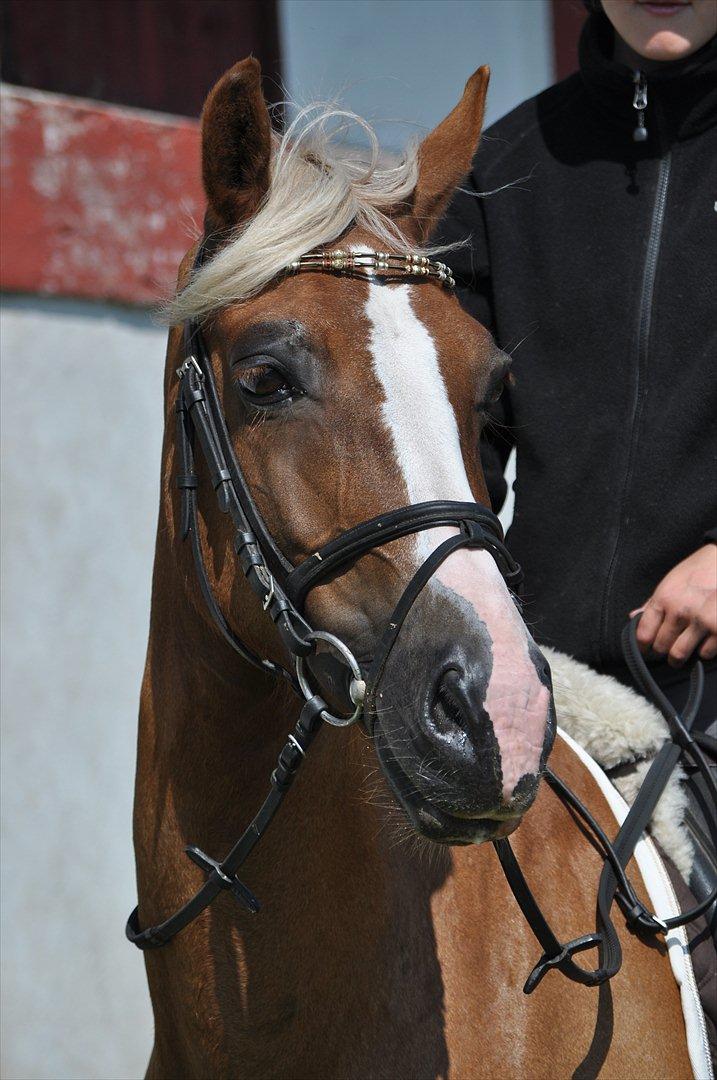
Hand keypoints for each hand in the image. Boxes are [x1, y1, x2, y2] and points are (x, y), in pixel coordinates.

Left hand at [631, 544, 716, 666]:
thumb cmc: (698, 570)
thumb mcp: (671, 581)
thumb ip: (653, 602)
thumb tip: (632, 617)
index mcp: (663, 598)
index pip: (643, 633)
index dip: (643, 645)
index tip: (647, 648)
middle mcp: (679, 610)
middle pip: (660, 646)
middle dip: (662, 650)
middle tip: (668, 648)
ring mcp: (700, 621)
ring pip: (679, 654)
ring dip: (679, 656)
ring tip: (682, 651)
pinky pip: (704, 653)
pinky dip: (703, 651)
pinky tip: (704, 641)